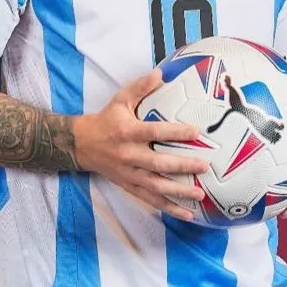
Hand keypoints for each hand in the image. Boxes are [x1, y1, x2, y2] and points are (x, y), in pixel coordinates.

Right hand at [74, 69, 207, 221]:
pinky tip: (187, 214)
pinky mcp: (129, 186)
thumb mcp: (120, 100)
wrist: (82, 145)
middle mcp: (128, 155)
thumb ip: (140, 87)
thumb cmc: (106, 120)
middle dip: (182, 166)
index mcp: (127, 132)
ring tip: (200, 195)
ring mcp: (129, 174)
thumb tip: (160, 73)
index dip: (175, 132)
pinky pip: (150, 199)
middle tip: (204, 166)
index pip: (154, 132)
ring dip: (178, 192)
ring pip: (156, 186)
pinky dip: (169, 208)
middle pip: (158, 164)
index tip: (196, 131)